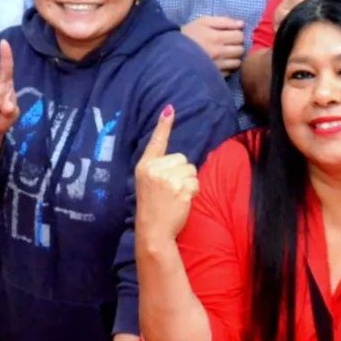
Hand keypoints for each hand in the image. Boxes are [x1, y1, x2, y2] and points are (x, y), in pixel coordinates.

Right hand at [135, 104, 198, 244]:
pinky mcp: (180, 189)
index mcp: (144, 166)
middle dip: (181, 172)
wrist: (153, 231)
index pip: (156, 142)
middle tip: (170, 190)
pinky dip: (193, 192)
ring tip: (175, 196)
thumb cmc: (152, 206)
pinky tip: (182, 201)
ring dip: (188, 183)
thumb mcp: (147, 182)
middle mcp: (155, 169)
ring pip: (191, 170)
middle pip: (181, 158)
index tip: (169, 109)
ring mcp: (167, 179)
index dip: (163, 125)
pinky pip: (195, 183)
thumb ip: (158, 167)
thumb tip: (176, 156)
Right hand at [182, 16, 245, 74]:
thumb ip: (224, 21)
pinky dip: (228, 67)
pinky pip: (230, 72)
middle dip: (236, 45)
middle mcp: (219, 53)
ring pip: (237, 62)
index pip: (239, 36)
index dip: (236, 33)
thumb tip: (242, 24)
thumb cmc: (188, 34)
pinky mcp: (214, 76)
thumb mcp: (203, 21)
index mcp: (217, 37)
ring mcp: (217, 66)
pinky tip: (220, 63)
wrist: (171, 52)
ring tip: (225, 54)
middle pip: (241, 49)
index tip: (229, 34)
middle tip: (227, 44)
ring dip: (234, 57)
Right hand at [273, 0, 324, 31]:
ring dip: (305, 11)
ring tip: (302, 22)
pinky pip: (291, 11)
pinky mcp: (279, 14)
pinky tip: (293, 22)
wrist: (292, 48)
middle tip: (312, 13)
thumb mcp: (321, 11)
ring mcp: (286, 4)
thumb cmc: (310, 29)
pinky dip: (295, 16)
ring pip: (301, 0)